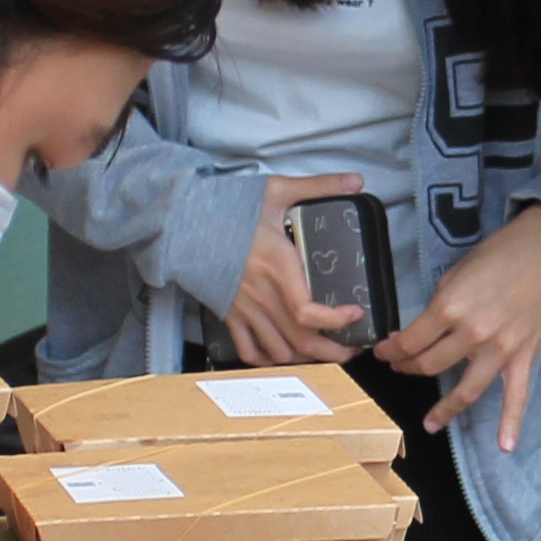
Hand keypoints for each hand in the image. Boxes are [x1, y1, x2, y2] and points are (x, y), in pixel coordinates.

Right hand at [230, 171, 374, 367]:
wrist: (184, 220)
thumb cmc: (229, 207)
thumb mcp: (277, 190)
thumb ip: (319, 186)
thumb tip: (355, 180)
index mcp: (279, 267)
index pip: (307, 311)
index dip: (334, 321)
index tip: (354, 313)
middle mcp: (264, 294)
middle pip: (300, 340)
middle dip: (332, 351)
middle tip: (352, 348)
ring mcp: (245, 308)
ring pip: (278, 351)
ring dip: (304, 359)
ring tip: (325, 354)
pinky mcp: (230, 314)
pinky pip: (248, 350)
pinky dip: (268, 360)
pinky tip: (284, 357)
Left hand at [376, 204, 540, 447]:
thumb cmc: (497, 255)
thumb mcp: (454, 273)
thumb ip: (438, 306)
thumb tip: (418, 332)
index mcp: (449, 307)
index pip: (410, 341)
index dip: (391, 350)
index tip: (385, 352)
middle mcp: (472, 333)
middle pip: (429, 365)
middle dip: (408, 369)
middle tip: (401, 369)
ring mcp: (500, 349)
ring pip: (464, 389)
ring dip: (444, 410)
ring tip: (430, 423)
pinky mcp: (523, 356)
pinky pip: (517, 395)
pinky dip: (511, 422)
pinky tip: (504, 446)